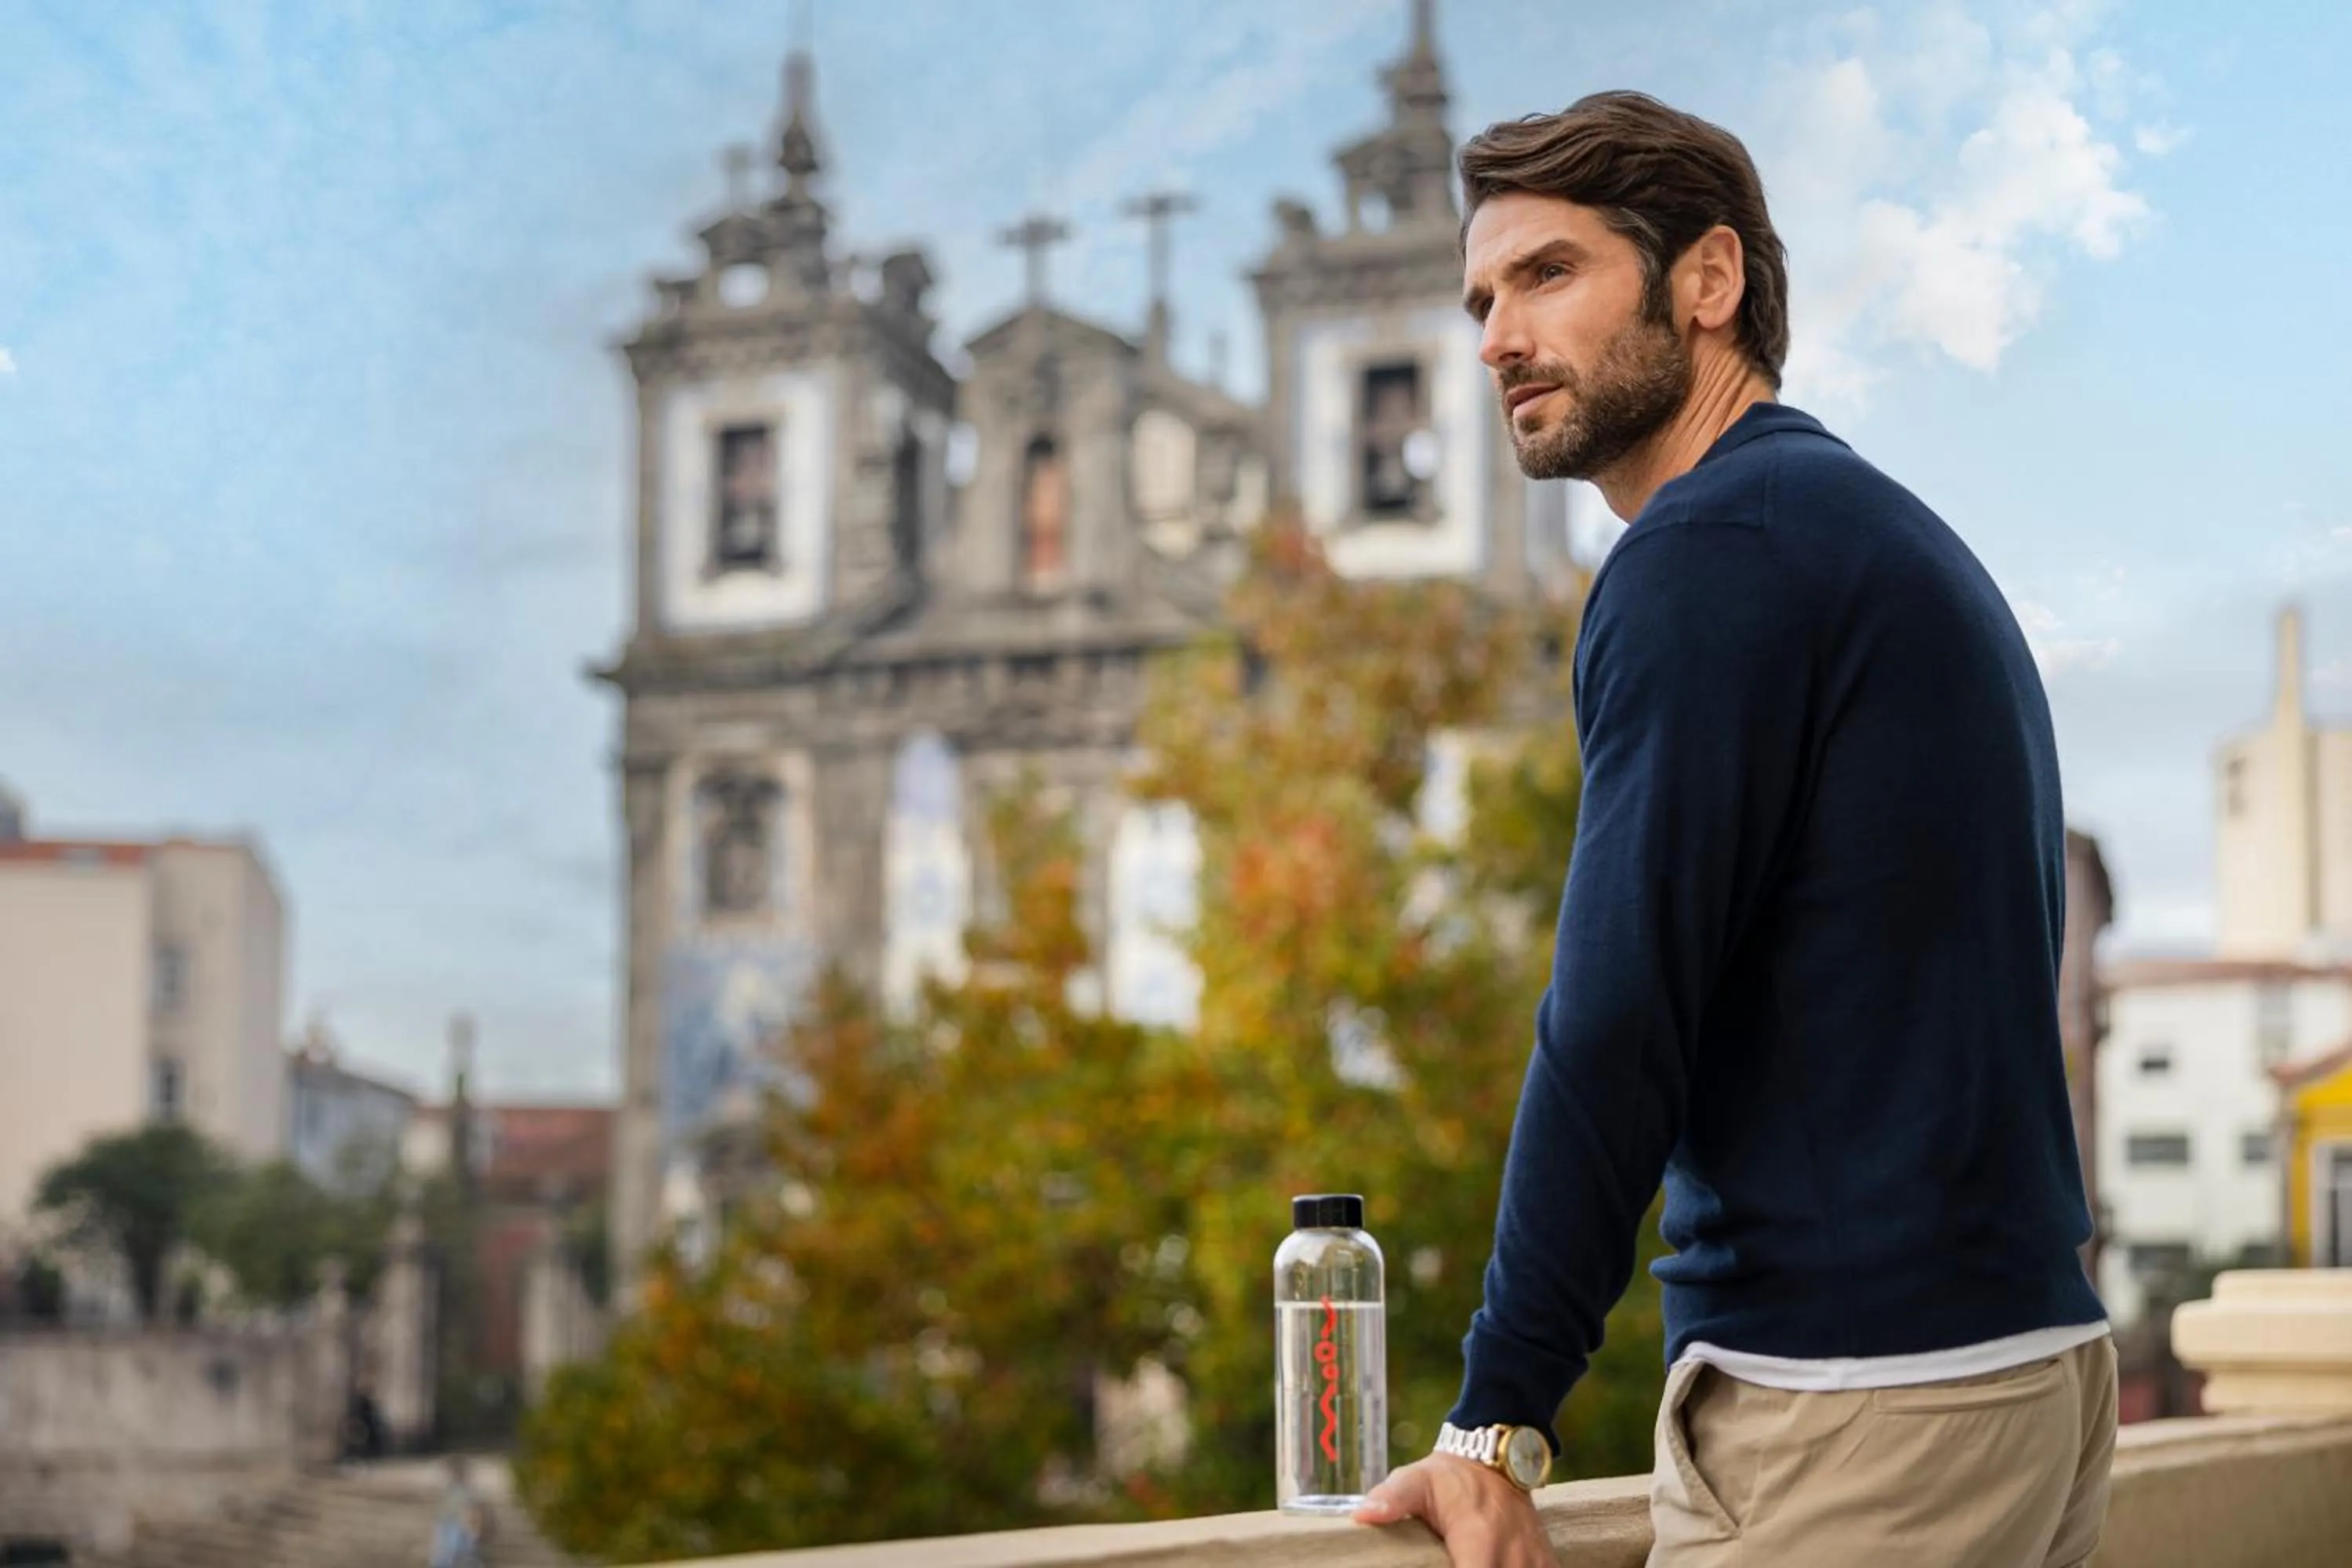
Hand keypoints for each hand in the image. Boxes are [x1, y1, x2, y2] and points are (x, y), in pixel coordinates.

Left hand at [1353, 1454, 1554, 1565]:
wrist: (1495, 1457)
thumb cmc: (1449, 1477)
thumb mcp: (1416, 1480)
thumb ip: (1392, 1500)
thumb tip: (1362, 1515)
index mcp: (1480, 1537)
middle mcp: (1514, 1553)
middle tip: (1449, 1565)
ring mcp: (1535, 1559)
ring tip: (1473, 1565)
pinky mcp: (1547, 1562)